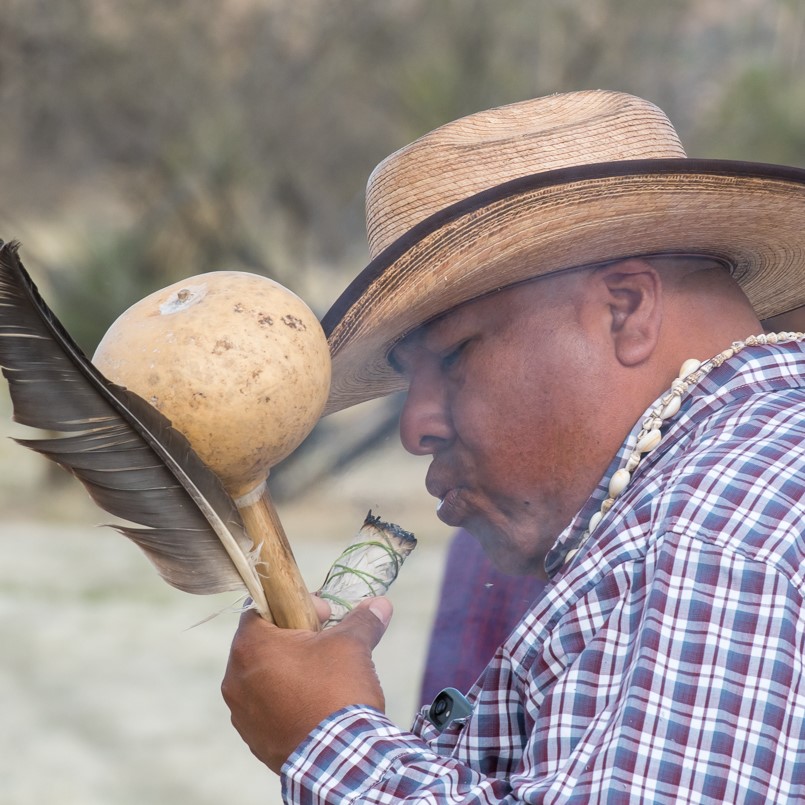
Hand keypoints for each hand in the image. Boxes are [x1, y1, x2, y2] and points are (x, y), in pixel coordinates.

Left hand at [221, 596, 392, 772]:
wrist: (338, 760)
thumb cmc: (337, 690)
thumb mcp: (352, 645)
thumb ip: (361, 620)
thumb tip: (380, 604)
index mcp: (251, 647)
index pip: (261, 610)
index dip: (294, 607)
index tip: (324, 616)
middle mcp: (235, 679)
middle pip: (262, 644)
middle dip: (293, 639)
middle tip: (325, 644)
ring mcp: (242, 714)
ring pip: (263, 678)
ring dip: (289, 672)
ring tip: (322, 677)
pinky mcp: (254, 740)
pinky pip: (266, 710)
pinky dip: (286, 702)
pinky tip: (315, 705)